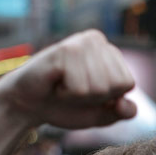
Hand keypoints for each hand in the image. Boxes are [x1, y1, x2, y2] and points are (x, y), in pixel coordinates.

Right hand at [0, 30, 136, 129]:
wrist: (27, 105)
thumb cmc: (63, 105)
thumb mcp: (99, 114)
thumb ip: (121, 112)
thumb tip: (128, 107)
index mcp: (109, 52)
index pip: (128, 84)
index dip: (108, 98)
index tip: (87, 93)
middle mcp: (97, 40)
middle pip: (116, 85)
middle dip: (94, 98)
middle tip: (72, 90)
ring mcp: (81, 42)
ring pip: (100, 87)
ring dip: (78, 96)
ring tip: (62, 86)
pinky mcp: (65, 50)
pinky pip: (80, 87)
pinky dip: (66, 94)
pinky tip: (54, 82)